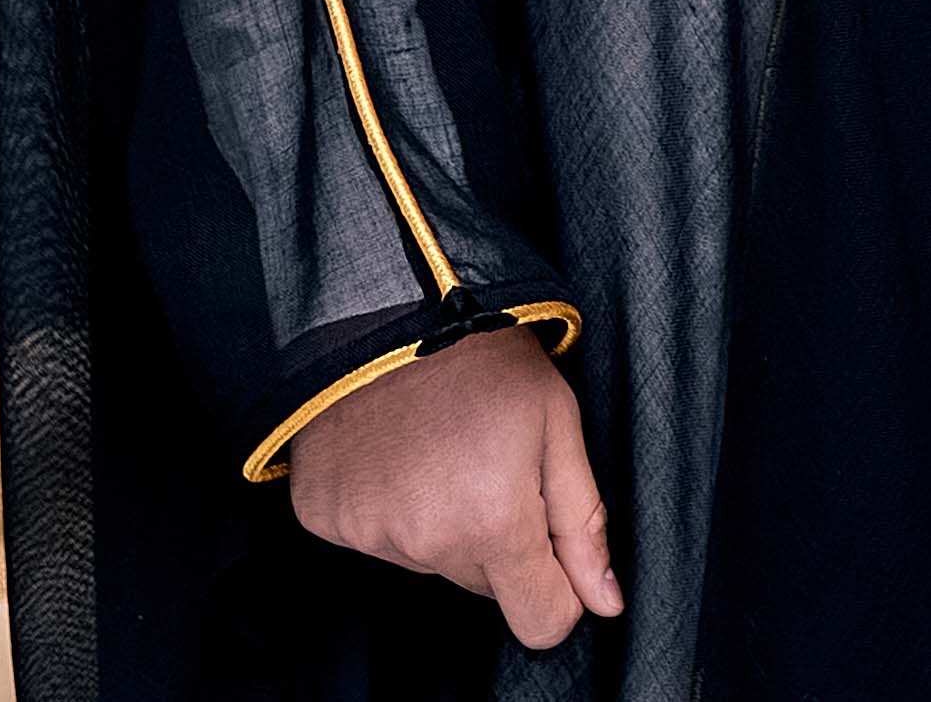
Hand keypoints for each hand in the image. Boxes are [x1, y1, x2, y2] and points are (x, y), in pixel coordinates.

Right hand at [285, 322, 623, 641]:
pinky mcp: (325, 518)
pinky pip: (379, 540)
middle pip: (487, 588)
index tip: (555, 548)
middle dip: (504, 541)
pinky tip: (399, 456)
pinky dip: (393, 509)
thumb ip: (583, 523)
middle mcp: (426, 540)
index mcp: (492, 521)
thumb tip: (604, 601)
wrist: (384, 309)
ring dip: (447, 523)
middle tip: (494, 465)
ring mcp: (368, 532)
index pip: (539, 621)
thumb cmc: (481, 358)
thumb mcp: (558, 424)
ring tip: (444, 449)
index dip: (560, 592)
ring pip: (433, 561)